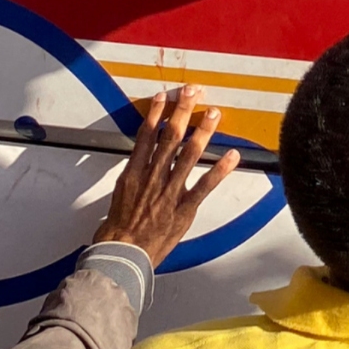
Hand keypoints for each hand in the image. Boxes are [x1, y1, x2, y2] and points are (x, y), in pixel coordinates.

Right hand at [96, 87, 239, 265]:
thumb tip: (142, 166)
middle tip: (193, 92)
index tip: (164, 97)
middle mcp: (153, 177)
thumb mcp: (119, 197)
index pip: (146, 135)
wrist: (121, 256)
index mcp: (134, 173)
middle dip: (183, 111)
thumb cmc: (116, 231)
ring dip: (203, 132)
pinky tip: (231, 156)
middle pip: (170, 137)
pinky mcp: (184, 209)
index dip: (156, 113)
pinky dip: (220, 170)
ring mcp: (170, 192)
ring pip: (189, 155)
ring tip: (214, 114)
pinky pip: (205, 186)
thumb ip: (135, 179)